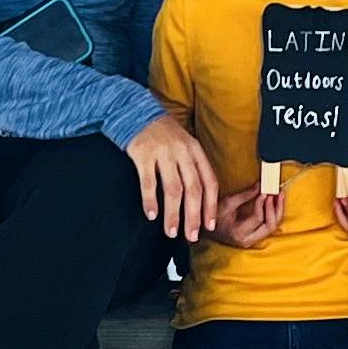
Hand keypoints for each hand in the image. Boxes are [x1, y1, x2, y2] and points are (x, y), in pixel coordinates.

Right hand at [124, 112, 219, 241]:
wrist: (137, 112)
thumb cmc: (163, 135)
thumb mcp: (184, 145)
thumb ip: (193, 168)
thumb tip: (200, 202)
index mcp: (195, 150)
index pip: (209, 181)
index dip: (211, 205)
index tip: (209, 225)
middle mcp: (182, 151)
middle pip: (193, 189)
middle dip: (193, 216)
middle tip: (191, 236)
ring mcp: (163, 152)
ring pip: (172, 189)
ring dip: (173, 213)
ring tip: (171, 231)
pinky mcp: (143, 154)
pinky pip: (148, 182)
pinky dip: (150, 200)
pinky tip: (151, 215)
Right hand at [207, 183, 285, 249]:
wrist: (209, 229)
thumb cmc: (215, 218)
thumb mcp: (228, 203)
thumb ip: (245, 195)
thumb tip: (260, 186)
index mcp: (239, 233)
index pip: (257, 218)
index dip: (262, 203)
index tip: (264, 191)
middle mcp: (248, 240)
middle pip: (270, 226)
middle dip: (275, 208)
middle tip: (276, 193)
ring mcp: (253, 240)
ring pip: (273, 227)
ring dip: (278, 210)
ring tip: (279, 196)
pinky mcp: (256, 236)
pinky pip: (270, 226)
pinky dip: (275, 214)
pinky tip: (276, 203)